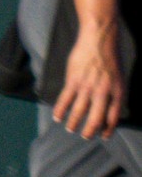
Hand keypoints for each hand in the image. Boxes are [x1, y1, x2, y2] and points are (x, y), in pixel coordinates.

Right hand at [54, 20, 124, 138]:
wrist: (99, 40)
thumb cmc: (110, 56)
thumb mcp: (118, 77)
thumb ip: (114, 92)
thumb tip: (108, 106)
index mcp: (117, 92)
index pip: (113, 117)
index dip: (108, 129)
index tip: (103, 135)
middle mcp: (103, 93)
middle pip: (96, 119)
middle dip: (89, 131)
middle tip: (85, 136)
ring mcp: (87, 87)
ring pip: (79, 111)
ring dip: (73, 123)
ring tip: (70, 128)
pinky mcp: (73, 81)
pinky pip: (65, 99)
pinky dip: (60, 110)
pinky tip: (57, 116)